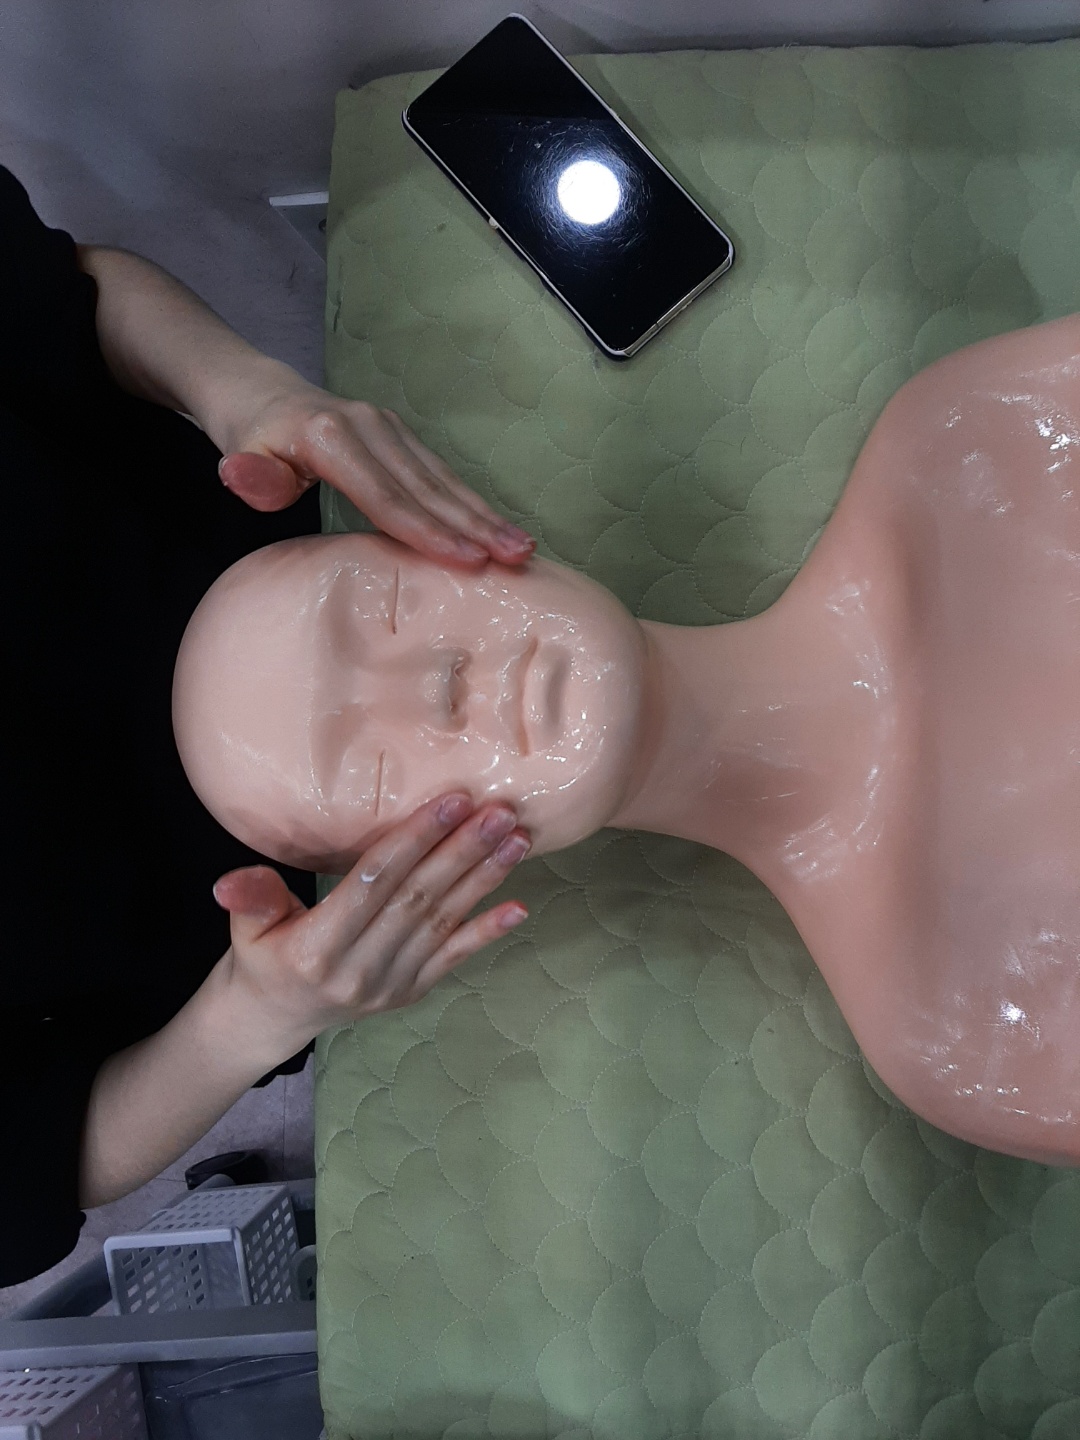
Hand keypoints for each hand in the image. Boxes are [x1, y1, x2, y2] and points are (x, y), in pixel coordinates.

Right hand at [211, 793, 530, 1046]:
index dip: (415, 839)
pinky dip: (487, 932)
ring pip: (443, 923)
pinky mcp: (410, 994)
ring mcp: (390, 985)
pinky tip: (519, 908)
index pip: (375, 882)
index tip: (452, 800)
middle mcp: (359, 970)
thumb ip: (250, 898)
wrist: (272, 1020)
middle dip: (463, 851)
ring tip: (516, 840)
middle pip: (419, 899)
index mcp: (317, 947)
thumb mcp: (245, 926)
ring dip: (484, 879)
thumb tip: (228, 883)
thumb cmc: (260, 955)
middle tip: (500, 812)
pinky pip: (454, 959)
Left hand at [216, 376, 534, 567]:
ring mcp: (390, 428)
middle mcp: (370, 427)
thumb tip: (244, 477)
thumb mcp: (238, 455)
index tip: (465, 559)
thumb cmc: (250, 436)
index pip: (385, 495)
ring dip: (484, 515)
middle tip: (514, 558)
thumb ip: (250, 476)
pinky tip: (499, 528)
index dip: (427, 530)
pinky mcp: (401, 436)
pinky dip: (472, 503)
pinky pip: (440, 474)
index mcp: (331, 437)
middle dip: (474, 526)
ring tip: (522, 548)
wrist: (261, 392)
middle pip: (427, 487)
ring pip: (443, 479)